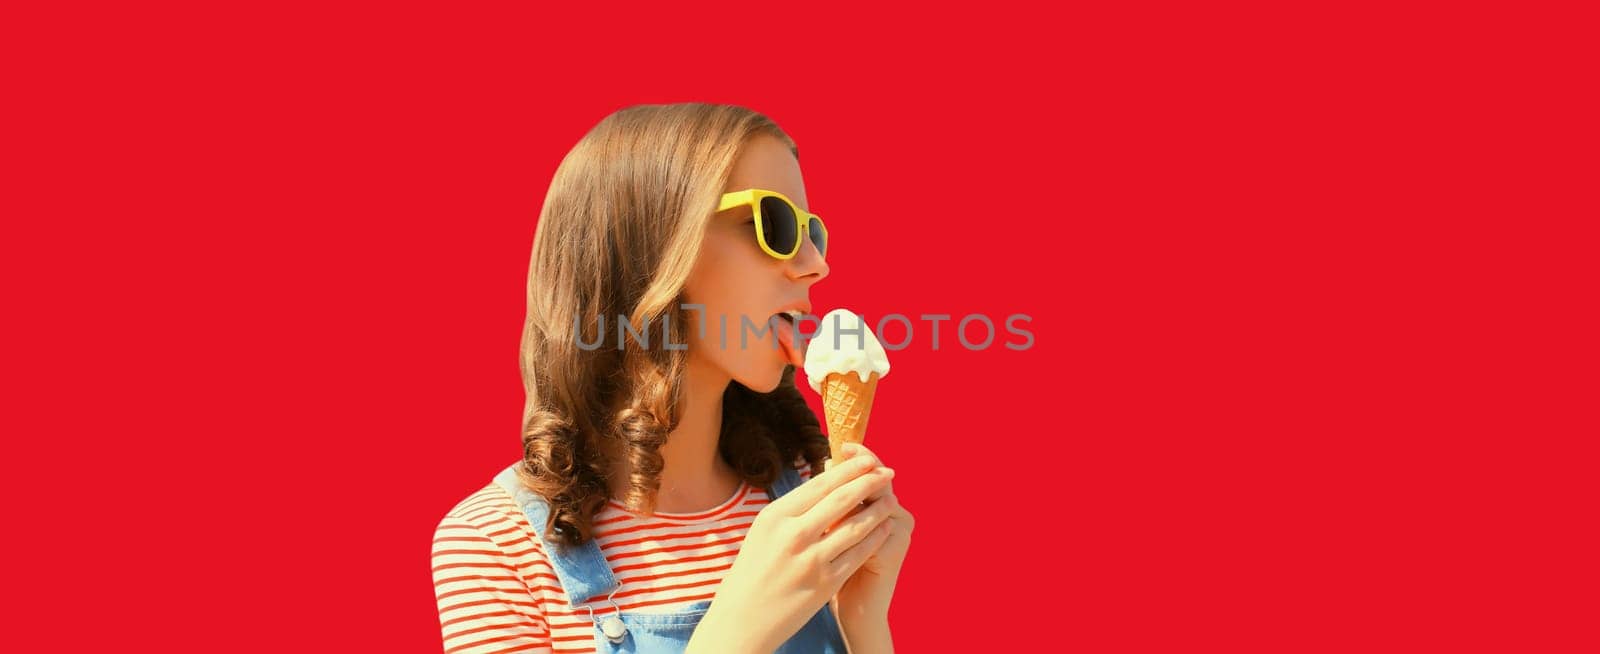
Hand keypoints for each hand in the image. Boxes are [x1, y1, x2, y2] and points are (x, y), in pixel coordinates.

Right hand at [687, 449, 897, 652]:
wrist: (742, 620)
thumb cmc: (753, 571)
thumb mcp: (762, 532)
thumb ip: (792, 510)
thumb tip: (826, 483)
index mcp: (775, 517)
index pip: (819, 484)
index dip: (849, 469)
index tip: (868, 460)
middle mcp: (792, 535)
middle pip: (841, 499)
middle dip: (869, 481)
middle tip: (888, 472)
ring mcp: (810, 560)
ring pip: (855, 527)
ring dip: (878, 509)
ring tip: (892, 498)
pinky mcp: (825, 583)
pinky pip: (858, 555)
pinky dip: (875, 538)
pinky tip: (885, 529)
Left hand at [832, 442, 913, 625]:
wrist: (854, 608)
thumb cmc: (838, 565)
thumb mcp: (834, 527)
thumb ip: (834, 499)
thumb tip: (826, 462)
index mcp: (884, 505)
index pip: (873, 473)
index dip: (860, 457)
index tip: (840, 444)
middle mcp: (898, 514)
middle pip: (880, 481)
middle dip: (859, 467)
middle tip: (839, 453)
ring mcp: (901, 531)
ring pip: (879, 501)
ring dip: (853, 494)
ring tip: (830, 485)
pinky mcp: (896, 549)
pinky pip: (875, 526)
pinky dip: (854, 521)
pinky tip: (834, 518)